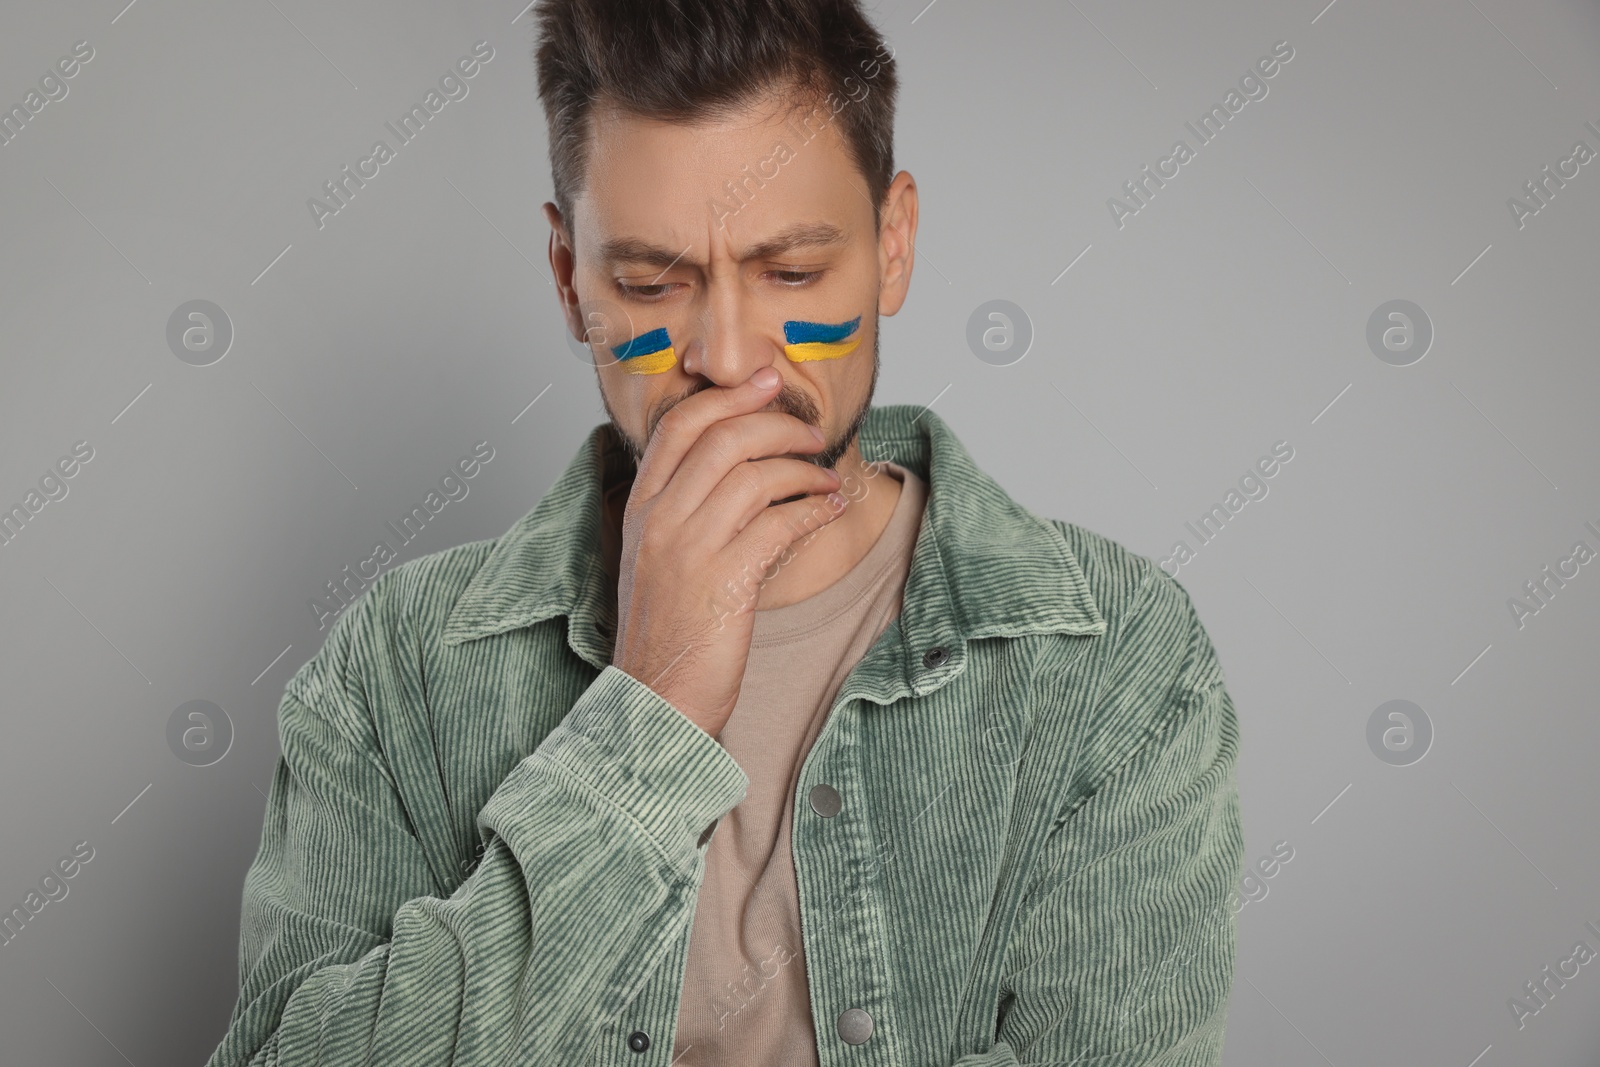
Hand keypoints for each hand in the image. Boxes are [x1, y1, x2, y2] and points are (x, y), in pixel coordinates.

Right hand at [611, 367, 847, 737]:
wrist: (655, 698)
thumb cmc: (667, 628)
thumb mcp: (659, 556)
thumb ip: (684, 506)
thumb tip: (738, 463)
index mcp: (640, 507)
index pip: (681, 424)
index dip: (730, 396)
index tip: (768, 382)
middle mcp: (659, 520)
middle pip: (724, 438)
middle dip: (778, 426)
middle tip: (811, 434)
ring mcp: (689, 551)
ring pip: (756, 477)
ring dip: (804, 471)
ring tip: (826, 479)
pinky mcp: (724, 584)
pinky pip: (779, 526)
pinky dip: (813, 511)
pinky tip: (828, 510)